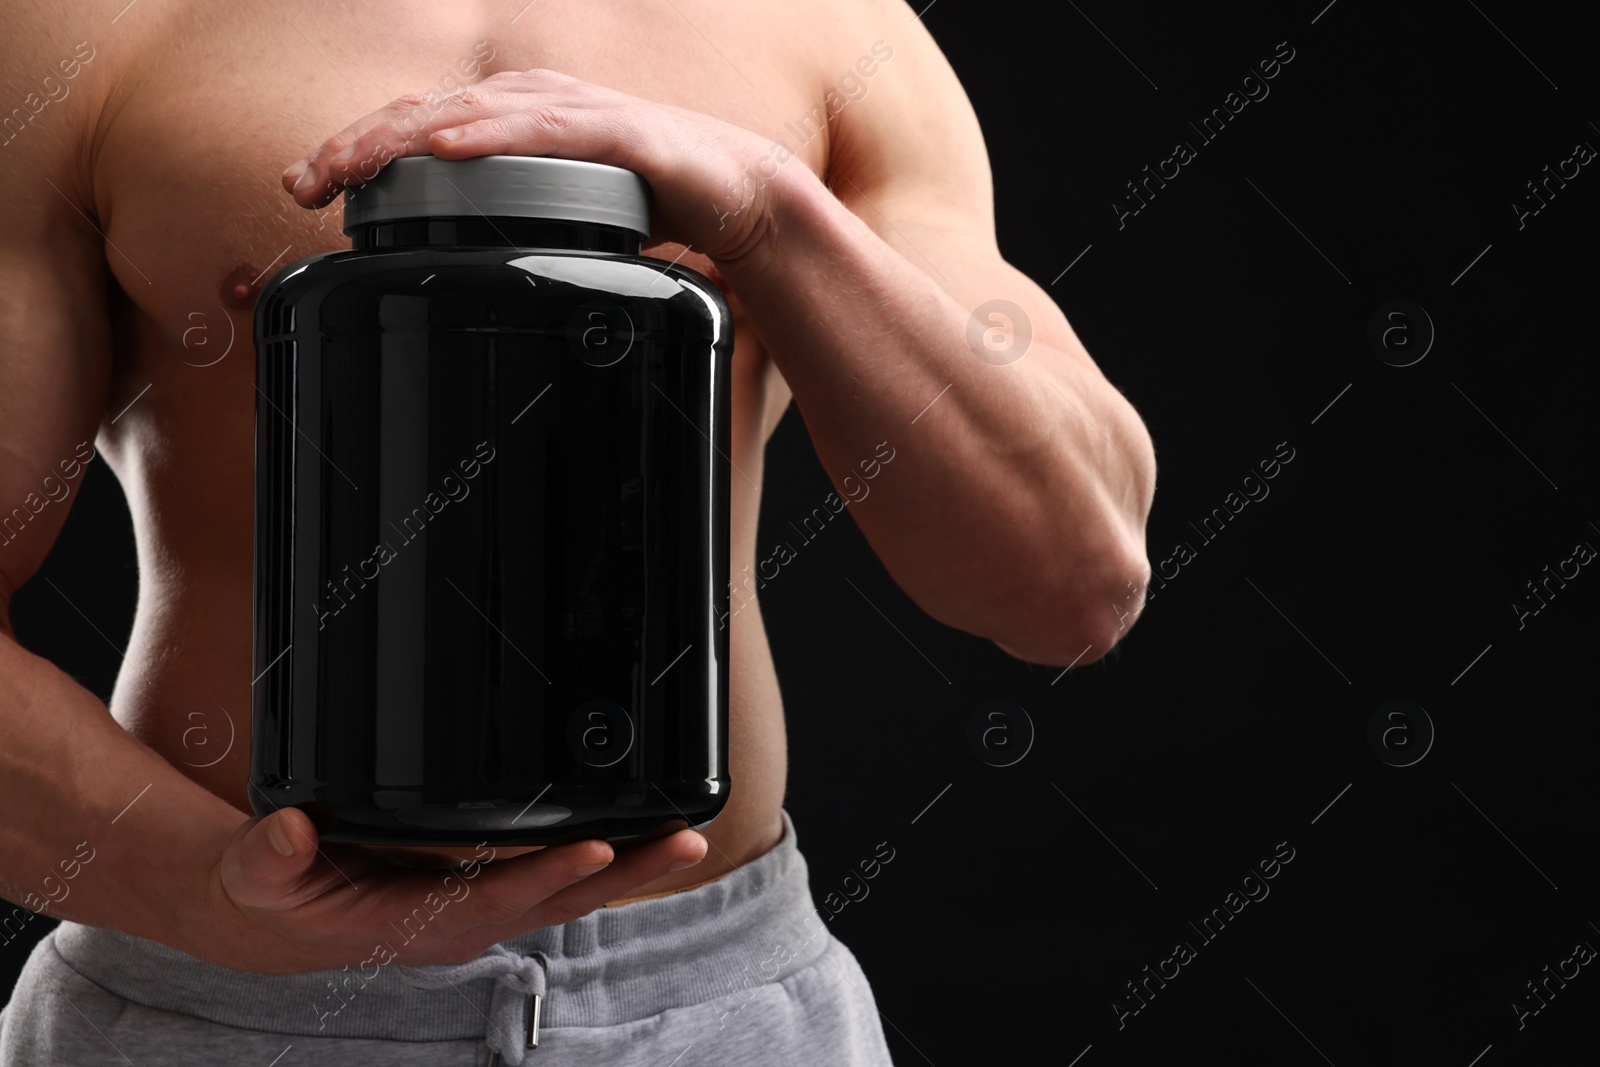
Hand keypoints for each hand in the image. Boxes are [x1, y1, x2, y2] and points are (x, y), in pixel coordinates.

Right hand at [193, 807, 705, 973]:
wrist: (278, 920)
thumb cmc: (277, 897)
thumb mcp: (257, 874)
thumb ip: (270, 856)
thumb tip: (291, 832)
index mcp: (418, 923)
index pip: (498, 899)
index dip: (548, 874)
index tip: (596, 846)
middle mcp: (464, 921)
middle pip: (559, 898)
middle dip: (625, 871)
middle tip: (685, 838)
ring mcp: (482, 908)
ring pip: (568, 889)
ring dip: (628, 864)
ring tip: (685, 833)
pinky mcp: (488, 891)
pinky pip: (554, 875)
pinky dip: (600, 856)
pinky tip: (636, 833)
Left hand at [281, 69, 806, 266]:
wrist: (735, 193)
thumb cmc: (648, 200)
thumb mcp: (556, 213)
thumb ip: (504, 220)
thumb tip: (444, 261)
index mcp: (511, 117)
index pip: (416, 126)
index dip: (356, 150)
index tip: (305, 186)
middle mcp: (532, 101)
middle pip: (424, 114)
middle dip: (357, 146)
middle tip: (306, 180)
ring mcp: (571, 110)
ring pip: (467, 114)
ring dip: (402, 138)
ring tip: (351, 164)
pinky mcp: (615, 129)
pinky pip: (542, 129)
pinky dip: (490, 135)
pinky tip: (448, 145)